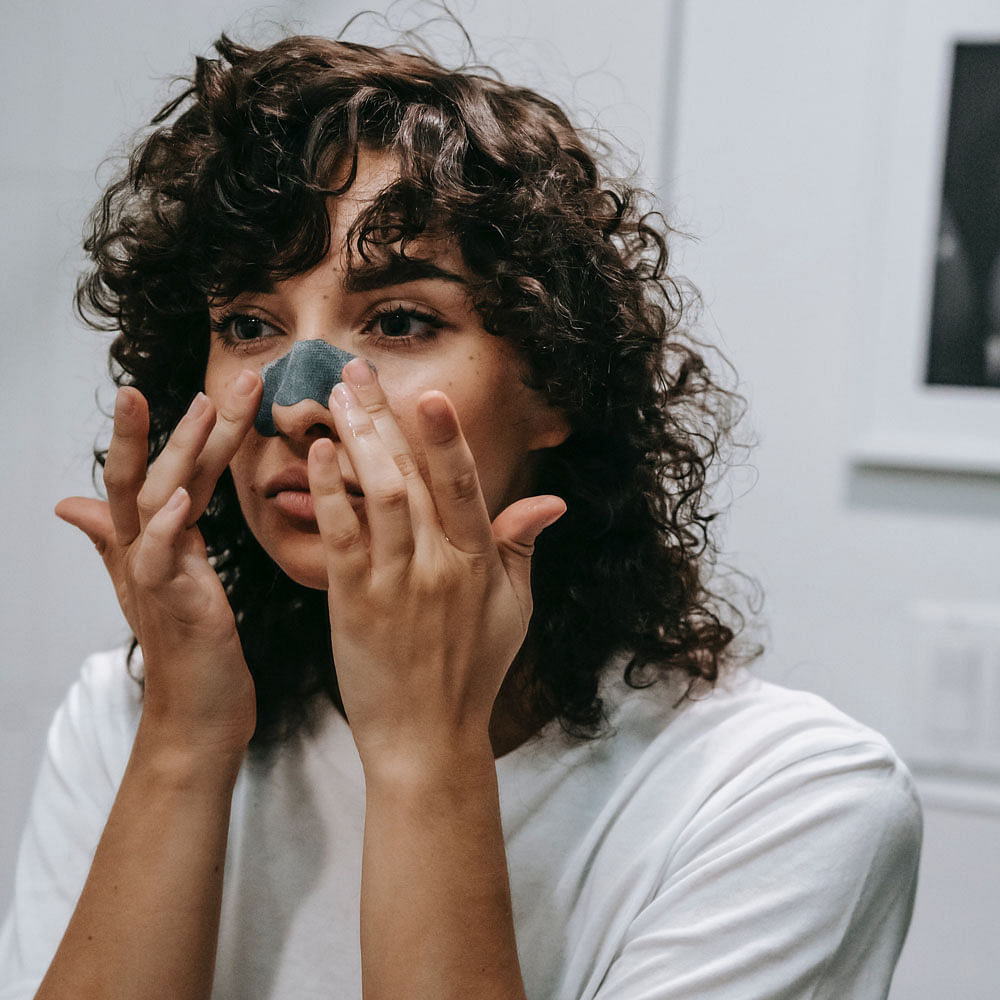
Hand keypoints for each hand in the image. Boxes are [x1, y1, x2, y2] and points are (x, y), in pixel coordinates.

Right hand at [56, 371, 262, 755]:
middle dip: (180, 423)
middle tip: (220, 377)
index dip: (184, 432)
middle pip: (152, 475)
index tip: (210, 387)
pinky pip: (160, 561)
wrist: (198, 717)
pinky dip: (166, 529)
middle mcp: (147, 553)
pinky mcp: (170, 607)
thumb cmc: (188, 649)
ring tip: (196, 408)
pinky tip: (180, 500)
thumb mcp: (158, 584)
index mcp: (157, 543)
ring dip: (175, 454)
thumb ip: (121, 540)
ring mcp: (155, 578)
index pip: (164, 475)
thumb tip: (70, 503)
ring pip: (153, 504)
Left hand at [307, 359, 564, 768]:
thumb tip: (551, 500)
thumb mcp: (514, 611)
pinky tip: (315, 456)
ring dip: (356, 441)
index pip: (464, 487)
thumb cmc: (472, 672)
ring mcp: (396, 583)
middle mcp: (440, 565)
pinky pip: (341, 538)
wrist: (427, 737)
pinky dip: (328, 493)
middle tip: (356, 370)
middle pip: (412, 476)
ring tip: (334, 397)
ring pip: (379, 496)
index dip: (446, 438)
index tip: (427, 393)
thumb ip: (523, 549)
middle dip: (383, 417)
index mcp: (480, 563)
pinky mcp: (355, 602)